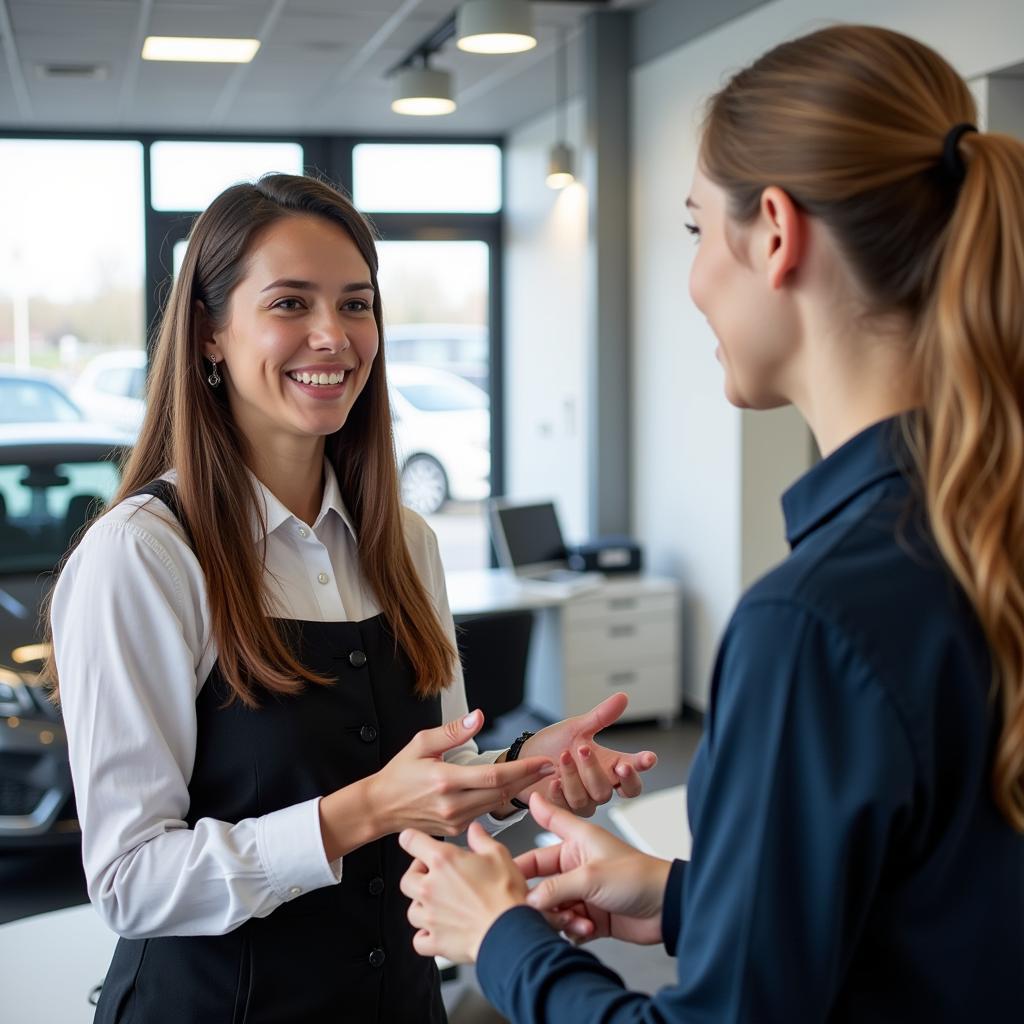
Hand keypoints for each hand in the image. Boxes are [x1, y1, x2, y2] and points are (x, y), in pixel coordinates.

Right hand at [362, 711, 553, 838]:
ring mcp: (455, 821)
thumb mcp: (421, 744)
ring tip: (537, 775)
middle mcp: (453, 804)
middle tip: (550, 766)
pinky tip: (511, 789)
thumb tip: (478, 717)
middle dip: (529, 779)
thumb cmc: (398, 774)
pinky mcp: (455, 830)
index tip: (543, 761)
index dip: (523, 769)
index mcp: (446, 780)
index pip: (494, 776)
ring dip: (518, 790)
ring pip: (496, 804)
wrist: (379, 808)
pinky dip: (500, 800)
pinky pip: (484, 813)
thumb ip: (452, 731)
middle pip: (502, 792)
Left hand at [399, 823, 527, 963]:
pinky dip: (425, 936)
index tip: (413, 841)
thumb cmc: (505, 895)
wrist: (509, 931)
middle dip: (417, 875)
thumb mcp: (499, 854)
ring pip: (412, 910)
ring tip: (437, 904)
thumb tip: (474, 830)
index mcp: (443, 861)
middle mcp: (431, 888)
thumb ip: (481, 839)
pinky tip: (437, 930)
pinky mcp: (436, 941)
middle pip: (406, 879)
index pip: (411, 841)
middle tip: (432, 875)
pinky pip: (419, 940)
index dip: (411, 838)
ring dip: (422, 906)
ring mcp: (430, 916)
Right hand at [514, 792, 671, 944]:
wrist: (667, 908)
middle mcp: (576, 867)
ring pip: (553, 908)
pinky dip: (573, 930)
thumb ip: (554, 887)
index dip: (518, 857)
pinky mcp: (591, 916)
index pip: (537, 848)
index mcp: (576, 844)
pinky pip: (568, 925)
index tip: (495, 862)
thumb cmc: (637, 876)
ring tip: (576, 920)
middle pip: (541, 883)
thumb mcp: (590, 876)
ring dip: (560, 917)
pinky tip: (587, 929)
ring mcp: (582, 892)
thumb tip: (526, 898)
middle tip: (537, 909)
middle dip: (539, 899)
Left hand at [515, 693, 657, 816]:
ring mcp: (584, 800)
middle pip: (610, 789)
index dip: (641, 767)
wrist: (526, 758)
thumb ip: (601, 716)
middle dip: (595, 770)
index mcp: (609, 765)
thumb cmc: (554, 744)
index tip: (648, 758)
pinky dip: (560, 792)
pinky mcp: (565, 809)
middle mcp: (600, 785)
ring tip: (562, 757)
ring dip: (574, 776)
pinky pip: (568, 807)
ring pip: (589, 798)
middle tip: (584, 749)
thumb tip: (622, 698)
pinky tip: (553, 780)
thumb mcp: (576, 727)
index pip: (631, 772)